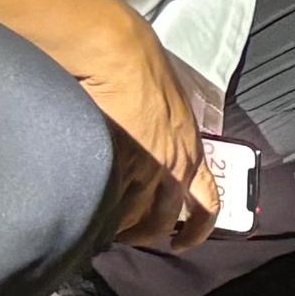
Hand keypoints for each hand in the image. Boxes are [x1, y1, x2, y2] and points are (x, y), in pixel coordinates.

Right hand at [77, 20, 216, 252]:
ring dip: (120, 226)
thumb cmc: (143, 66)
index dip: (198, 229)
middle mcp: (173, 165)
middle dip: (146, 234)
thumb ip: (166, 131)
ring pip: (134, 216)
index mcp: (191, 149)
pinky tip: (88, 208)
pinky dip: (100, 209)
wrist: (119, 54)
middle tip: (129, 236)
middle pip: (163, 219)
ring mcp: (142, 167)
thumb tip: (152, 141)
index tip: (184, 242)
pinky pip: (109, 201)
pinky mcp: (113, 162)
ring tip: (103, 225)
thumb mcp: (169, 106)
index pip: (207, 201)